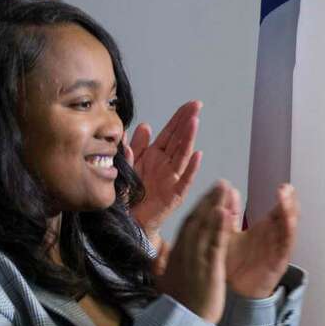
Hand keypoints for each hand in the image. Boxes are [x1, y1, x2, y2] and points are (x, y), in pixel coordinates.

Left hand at [125, 101, 203, 246]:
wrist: (127, 221)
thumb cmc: (128, 195)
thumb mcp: (128, 166)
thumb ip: (135, 148)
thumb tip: (145, 126)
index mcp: (154, 156)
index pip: (170, 133)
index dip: (180, 118)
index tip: (190, 104)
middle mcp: (166, 165)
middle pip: (180, 140)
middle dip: (188, 122)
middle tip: (197, 106)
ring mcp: (172, 179)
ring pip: (183, 155)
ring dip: (189, 138)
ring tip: (194, 122)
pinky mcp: (174, 195)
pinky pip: (184, 180)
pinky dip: (191, 168)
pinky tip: (197, 156)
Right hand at [156, 181, 234, 323]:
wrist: (182, 323)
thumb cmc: (179, 304)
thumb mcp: (168, 279)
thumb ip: (166, 262)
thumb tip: (161, 251)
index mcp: (178, 253)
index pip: (189, 225)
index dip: (200, 207)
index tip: (210, 194)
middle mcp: (185, 252)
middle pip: (197, 220)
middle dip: (209, 200)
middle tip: (221, 183)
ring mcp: (196, 259)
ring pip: (206, 227)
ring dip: (216, 206)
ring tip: (225, 188)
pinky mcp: (209, 268)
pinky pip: (215, 244)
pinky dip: (219, 227)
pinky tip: (225, 212)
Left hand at [226, 184, 297, 298]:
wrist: (232, 292)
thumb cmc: (233, 264)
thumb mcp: (229, 235)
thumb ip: (231, 215)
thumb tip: (231, 190)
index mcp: (264, 230)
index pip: (278, 211)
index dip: (283, 199)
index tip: (283, 186)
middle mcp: (274, 237)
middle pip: (287, 217)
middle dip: (289, 203)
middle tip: (286, 188)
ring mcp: (278, 249)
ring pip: (289, 229)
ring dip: (289, 214)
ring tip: (286, 200)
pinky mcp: (278, 262)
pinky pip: (286, 245)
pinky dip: (287, 232)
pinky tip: (288, 221)